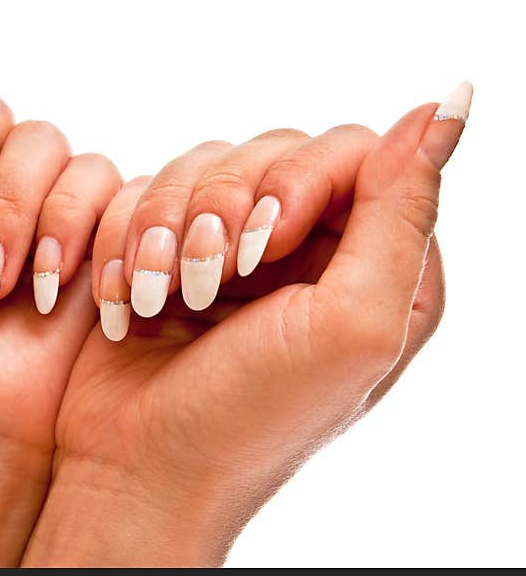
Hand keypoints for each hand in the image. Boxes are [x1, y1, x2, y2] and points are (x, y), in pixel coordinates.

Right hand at [24, 84, 471, 565]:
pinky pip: (147, 194)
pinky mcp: (172, 254)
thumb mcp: (352, 325)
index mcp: (377, 269)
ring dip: (166, 230)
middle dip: (222, 210)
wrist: (141, 469)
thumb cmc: (249, 419)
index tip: (263, 247)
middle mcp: (310, 254)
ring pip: (203, 165)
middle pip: (273, 149)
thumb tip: (446, 106)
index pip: (357, 154)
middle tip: (206, 285)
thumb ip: (404, 214)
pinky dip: (128, 242)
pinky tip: (131, 304)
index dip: (300, 180)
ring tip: (161, 299)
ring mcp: (236, 253)